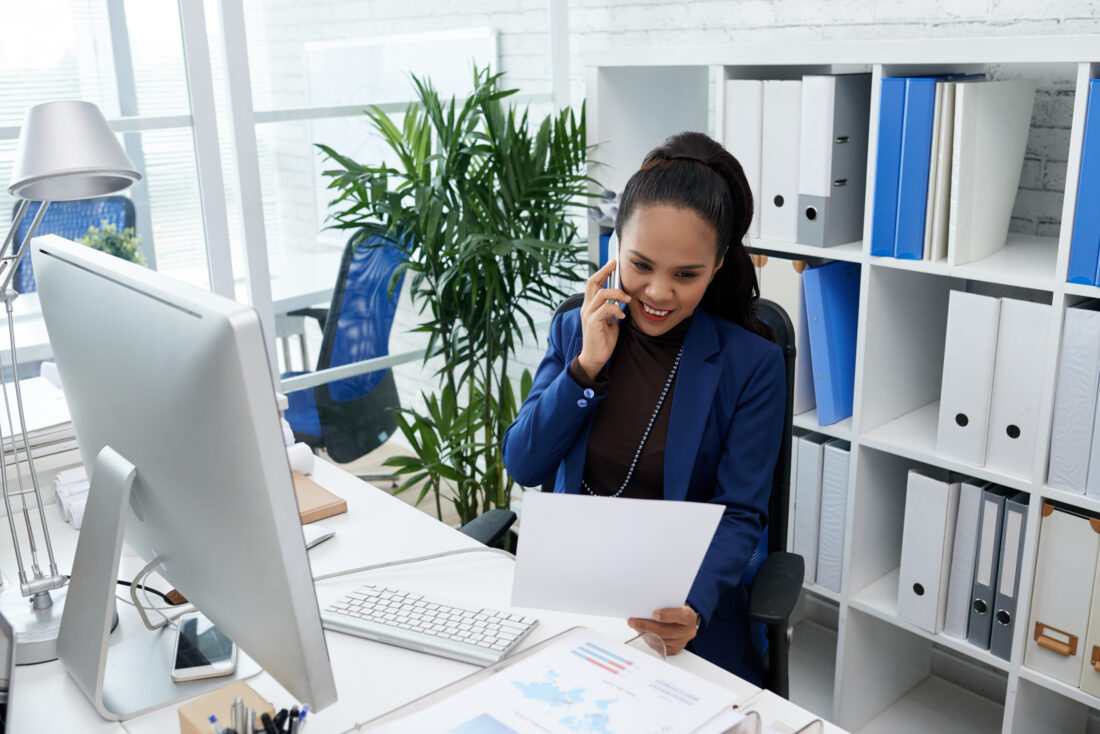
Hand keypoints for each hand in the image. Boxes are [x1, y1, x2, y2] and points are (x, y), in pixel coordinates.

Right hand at [577, 260, 630, 378]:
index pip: (593, 283)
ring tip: (626, 300)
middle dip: (605, 271)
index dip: (602, 271)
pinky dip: (616, 309)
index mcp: (590, 306)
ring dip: (617, 294)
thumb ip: (611, 309)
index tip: (613, 263)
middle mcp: (586, 307)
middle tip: (616, 265)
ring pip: (601, 294)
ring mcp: (588, 314)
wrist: (595, 358)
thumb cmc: (603, 340)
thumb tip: (621, 298)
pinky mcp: (592, 323)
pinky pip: (605, 308)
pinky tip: (621, 315)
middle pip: (592, 282)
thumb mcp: (609, 320)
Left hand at [627, 605, 697, 655]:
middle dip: (646, 626)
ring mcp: (681, 642)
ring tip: (634, 626)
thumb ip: (664, 605)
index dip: (667, 615)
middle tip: (632, 621)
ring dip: (644, 633)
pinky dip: (648, 640)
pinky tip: (641, 633)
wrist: (685, 623)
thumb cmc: (677, 611)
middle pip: (666, 631)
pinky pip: (658, 647)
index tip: (654, 613)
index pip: (680, 616)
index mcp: (689, 617)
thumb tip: (645, 607)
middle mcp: (686, 631)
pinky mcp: (673, 650)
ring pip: (660, 640)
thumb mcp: (675, 604)